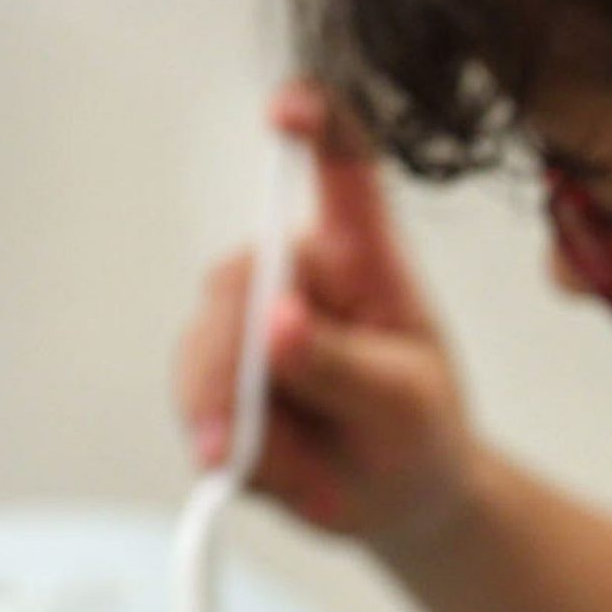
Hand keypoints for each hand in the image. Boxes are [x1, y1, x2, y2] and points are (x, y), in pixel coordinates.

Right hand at [175, 83, 473, 544]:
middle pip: (239, 283)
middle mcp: (296, 273)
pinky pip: (192, 402)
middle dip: (241, 367)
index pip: (342, 167)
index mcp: (363, 254)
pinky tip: (270, 476)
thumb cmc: (419, 434)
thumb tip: (277, 326)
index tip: (286, 111)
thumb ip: (343, 365)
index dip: (314, 123)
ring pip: (202, 351)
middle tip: (257, 436)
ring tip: (304, 476)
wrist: (399, 501)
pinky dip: (228, 452)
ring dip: (240, 425)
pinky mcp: (215, 372)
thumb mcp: (405, 405)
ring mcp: (248, 322)